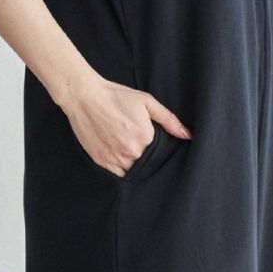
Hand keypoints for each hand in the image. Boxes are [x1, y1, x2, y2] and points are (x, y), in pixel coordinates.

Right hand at [59, 76, 191, 177]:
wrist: (85, 97)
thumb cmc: (116, 96)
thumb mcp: (146, 102)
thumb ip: (169, 119)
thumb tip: (188, 135)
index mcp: (145, 137)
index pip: (159, 152)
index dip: (158, 148)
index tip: (152, 142)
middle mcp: (131, 151)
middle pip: (147, 163)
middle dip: (147, 157)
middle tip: (139, 144)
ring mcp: (115, 158)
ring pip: (133, 171)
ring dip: (135, 164)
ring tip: (130, 150)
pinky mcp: (101, 161)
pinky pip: (117, 174)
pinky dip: (121, 169)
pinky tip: (121, 157)